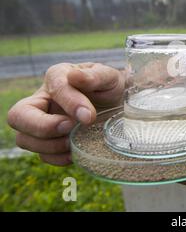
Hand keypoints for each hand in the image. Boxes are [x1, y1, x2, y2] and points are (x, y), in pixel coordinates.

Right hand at [7, 63, 124, 165]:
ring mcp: (43, 123)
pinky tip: (75, 153)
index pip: (54, 88)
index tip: (89, 116)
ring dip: (48, 146)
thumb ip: (94, 76)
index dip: (69, 103)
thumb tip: (75, 76)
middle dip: (41, 127)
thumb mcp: (109, 77)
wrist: (118, 104)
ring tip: (73, 143)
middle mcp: (44, 100)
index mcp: (58, 77)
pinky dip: (57, 158)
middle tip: (69, 129)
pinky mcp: (50, 141)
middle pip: (18, 116)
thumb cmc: (110, 87)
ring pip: (24, 139)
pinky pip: (41, 155)